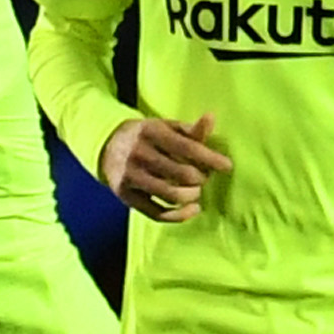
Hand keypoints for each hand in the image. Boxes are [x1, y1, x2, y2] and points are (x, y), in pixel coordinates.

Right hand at [98, 114, 230, 221]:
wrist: (106, 145)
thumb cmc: (146, 136)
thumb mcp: (165, 127)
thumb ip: (190, 129)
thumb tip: (211, 117)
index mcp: (150, 132)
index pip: (186, 147)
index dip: (209, 158)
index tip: (227, 166)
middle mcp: (138, 154)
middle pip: (181, 173)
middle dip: (200, 178)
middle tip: (204, 178)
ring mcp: (130, 176)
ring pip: (170, 194)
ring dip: (191, 196)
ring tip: (196, 192)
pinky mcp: (125, 195)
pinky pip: (156, 212)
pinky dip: (179, 215)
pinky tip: (192, 209)